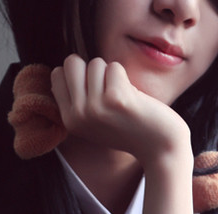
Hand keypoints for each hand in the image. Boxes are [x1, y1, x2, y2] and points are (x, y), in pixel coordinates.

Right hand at [51, 55, 190, 166]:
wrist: (159, 147)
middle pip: (71, 62)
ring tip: (123, 99)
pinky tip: (133, 100)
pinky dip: (126, 78)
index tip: (95, 93)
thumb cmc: (129, 128)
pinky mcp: (115, 99)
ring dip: (113, 76)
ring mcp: (95, 108)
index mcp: (69, 120)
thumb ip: (77, 100)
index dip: (79, 74)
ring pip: (96, 63)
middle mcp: (78, 115)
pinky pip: (115, 67)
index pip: (58, 73)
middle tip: (109, 92)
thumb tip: (61, 69)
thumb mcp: (94, 121)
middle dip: (92, 70)